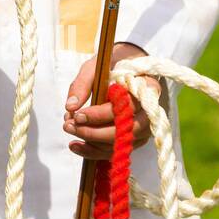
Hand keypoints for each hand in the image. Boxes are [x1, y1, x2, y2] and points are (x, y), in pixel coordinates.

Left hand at [63, 43, 160, 159]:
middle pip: (126, 130)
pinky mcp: (136, 139)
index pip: (126, 106)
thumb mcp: (95, 66)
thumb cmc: (111, 66)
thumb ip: (82, 84)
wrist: (127, 69)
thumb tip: (70, 107)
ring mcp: (145, 127)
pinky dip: (95, 152)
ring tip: (68, 130)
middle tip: (68, 125)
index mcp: (146, 87)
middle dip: (94, 132)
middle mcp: (150, 110)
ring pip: (121, 143)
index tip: (77, 115)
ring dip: (92, 143)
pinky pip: (117, 150)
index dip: (100, 114)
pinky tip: (76, 146)